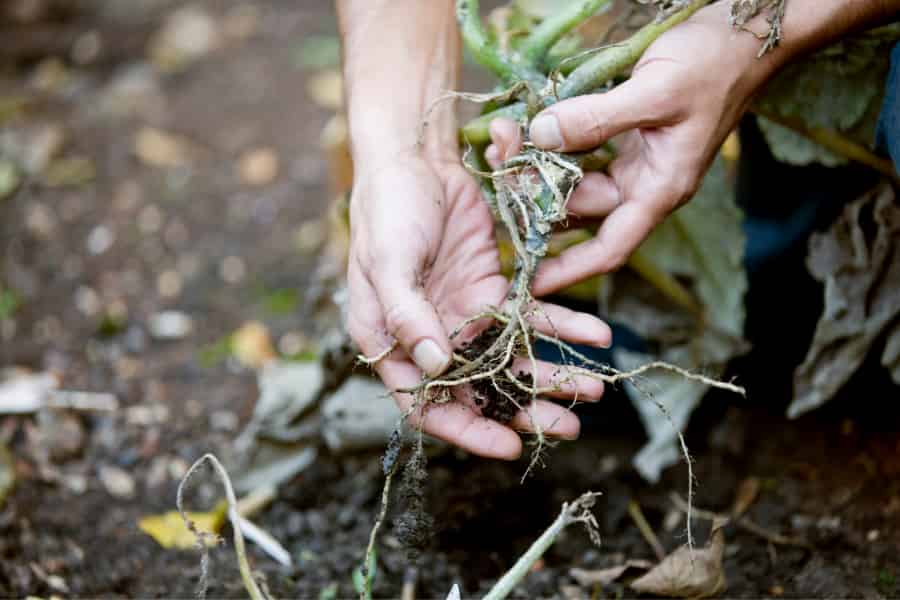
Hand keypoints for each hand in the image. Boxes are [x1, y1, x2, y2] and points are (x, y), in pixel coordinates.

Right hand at [347, 153, 611, 458]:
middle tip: (569, 426)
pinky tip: (596, 333)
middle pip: (479, 389)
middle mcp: (430, 337)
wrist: (415, 157)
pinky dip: (564, 325)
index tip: (510, 445)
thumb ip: (408, 315)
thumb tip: (435, 367)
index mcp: (391, 343)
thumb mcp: (388, 262)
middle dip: (524, 411)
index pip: (427, 404)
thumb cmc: (386, 209)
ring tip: (595, 388)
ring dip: (553, 374)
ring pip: (513, 358)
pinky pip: (532, 315)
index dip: (467, 430)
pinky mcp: (493, 287)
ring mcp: (464, 314)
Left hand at [488, 3, 780, 294]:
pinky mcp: (624, 136)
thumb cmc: (713, 64)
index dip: (570, 270)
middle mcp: (643, 183)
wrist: (742, 31)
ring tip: (501, 141)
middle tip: (497, 160)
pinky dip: (552, 143)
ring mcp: (633, 160)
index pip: (610, 247)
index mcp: (659, 189)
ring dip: (537, 165)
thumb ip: (597, 119)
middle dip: (534, 192)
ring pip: (573, 179)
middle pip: (578, 209)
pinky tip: (526, 128)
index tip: (531, 284)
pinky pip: (579, 151)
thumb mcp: (656, 92)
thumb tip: (541, 137)